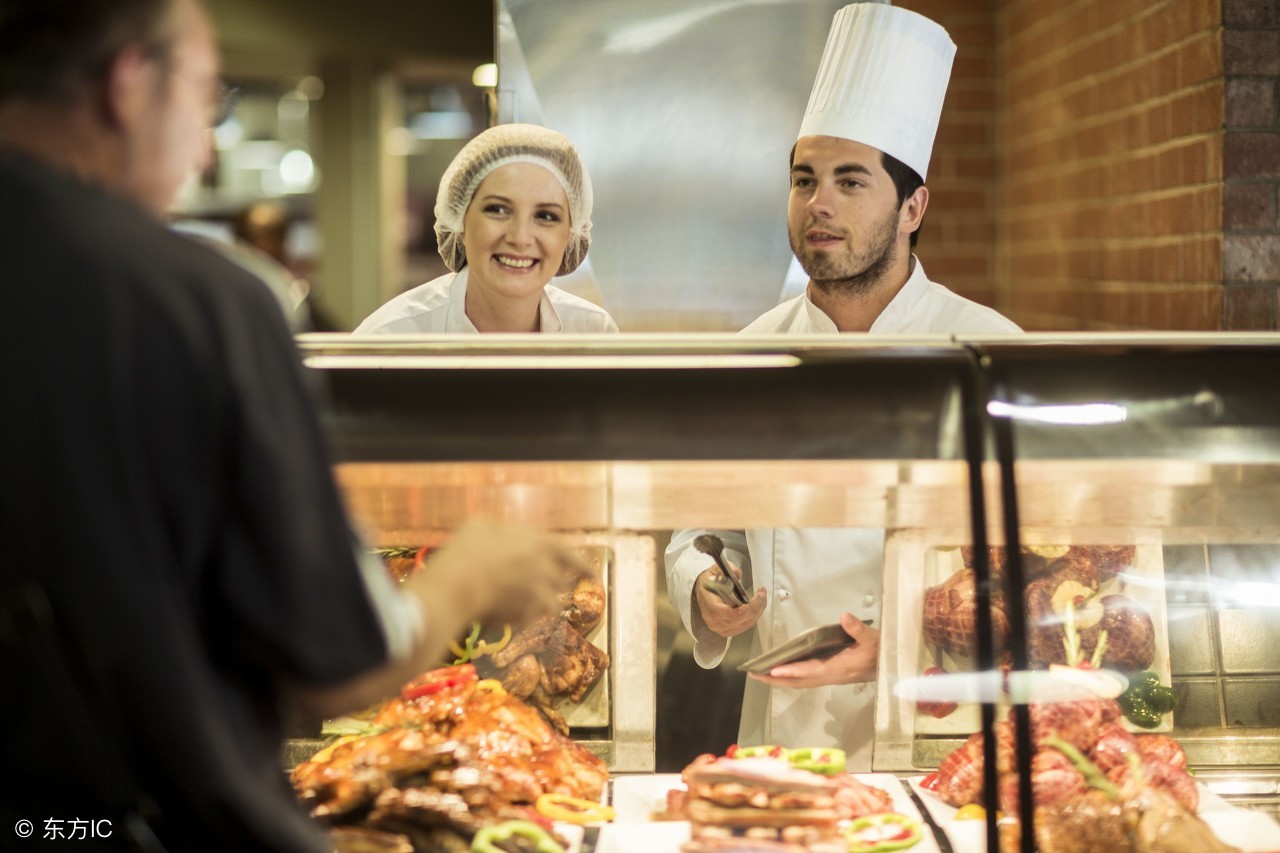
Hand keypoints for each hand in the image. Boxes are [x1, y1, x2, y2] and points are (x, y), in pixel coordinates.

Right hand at [404, 518, 589, 653]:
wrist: (457, 583)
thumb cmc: (467, 549)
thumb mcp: (482, 525)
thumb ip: (500, 530)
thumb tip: (499, 533)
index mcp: (541, 543)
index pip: (572, 556)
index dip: (584, 567)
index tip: (594, 577)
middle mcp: (547, 569)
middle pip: (559, 581)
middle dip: (549, 585)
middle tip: (532, 586)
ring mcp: (539, 594)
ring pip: (549, 604)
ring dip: (538, 604)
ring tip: (517, 603)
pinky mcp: (527, 615)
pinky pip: (530, 619)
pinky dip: (520, 618)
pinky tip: (501, 613)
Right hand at [692, 564, 765, 640]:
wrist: (705, 591)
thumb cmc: (711, 581)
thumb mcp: (716, 570)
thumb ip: (727, 570)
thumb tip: (737, 573)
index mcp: (707, 603)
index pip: (719, 612)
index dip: (735, 612)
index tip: (747, 606)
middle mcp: (712, 619)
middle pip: (736, 620)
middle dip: (753, 608)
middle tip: (761, 595)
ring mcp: (720, 627)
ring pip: (743, 624)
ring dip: (757, 612)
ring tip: (762, 598)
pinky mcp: (728, 630)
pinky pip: (745, 626)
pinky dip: (754, 617)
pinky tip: (758, 606)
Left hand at [749, 612, 877, 688]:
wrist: (890, 667)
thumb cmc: (880, 651)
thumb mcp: (872, 638)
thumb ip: (857, 629)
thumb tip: (844, 617)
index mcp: (838, 668)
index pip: (811, 670)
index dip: (792, 670)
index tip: (774, 670)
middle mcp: (830, 675)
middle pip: (799, 681)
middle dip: (776, 679)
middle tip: (754, 674)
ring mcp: (829, 677)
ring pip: (800, 682)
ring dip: (780, 679)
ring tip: (761, 674)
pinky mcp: (830, 675)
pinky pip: (805, 678)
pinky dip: (791, 676)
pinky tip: (782, 671)